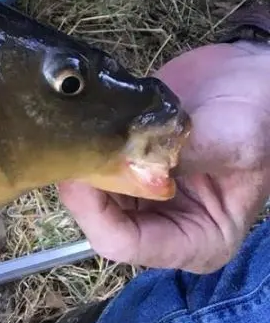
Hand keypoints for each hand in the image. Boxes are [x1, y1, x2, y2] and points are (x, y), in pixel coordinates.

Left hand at [58, 40, 269, 273]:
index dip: (93, 212)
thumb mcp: (229, 142)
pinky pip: (91, 170)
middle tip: (70, 148)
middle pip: (99, 222)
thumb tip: (124, 162)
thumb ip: (178, 159)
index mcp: (199, 241)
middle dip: (82, 189)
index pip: (123, 244)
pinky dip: (83, 152)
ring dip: (80, 168)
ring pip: (89, 197)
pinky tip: (83, 129)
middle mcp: (165, 226)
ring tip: (78, 135)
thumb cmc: (257, 116)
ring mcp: (143, 199)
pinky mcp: (128, 171)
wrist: (251, 79)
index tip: (81, 173)